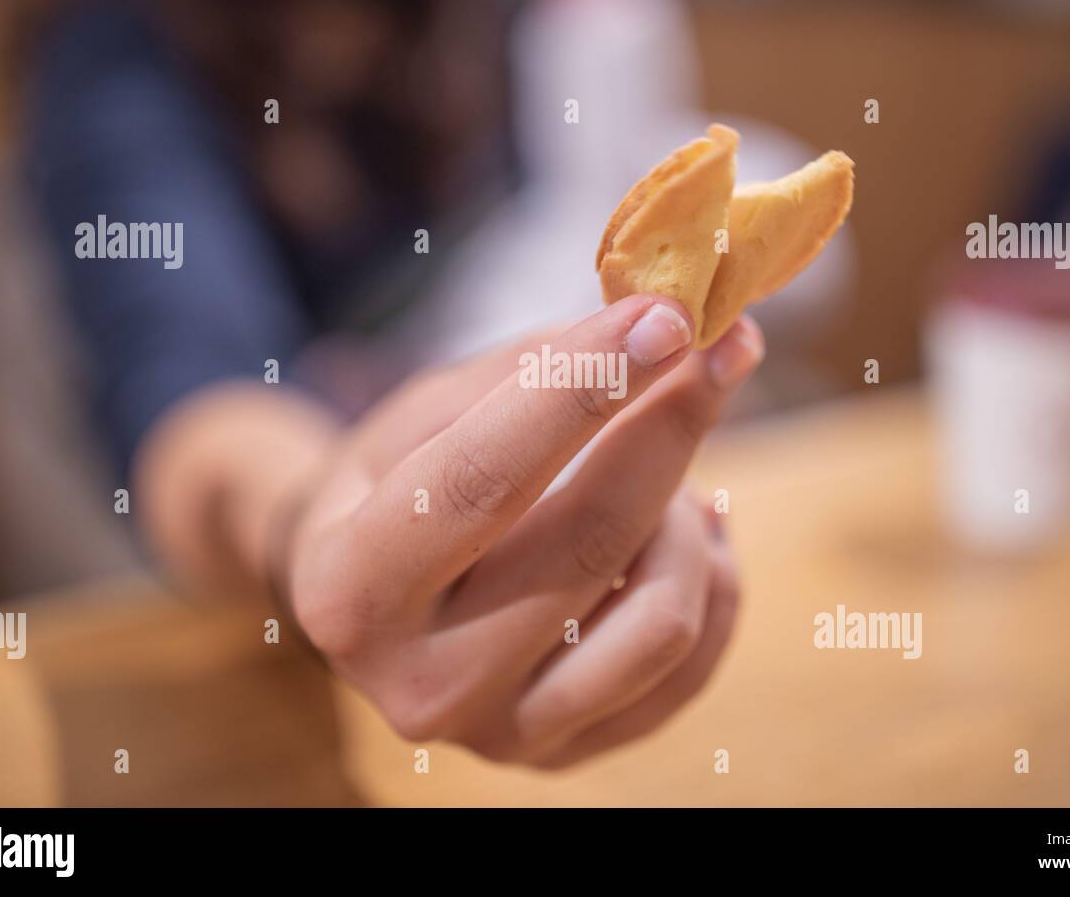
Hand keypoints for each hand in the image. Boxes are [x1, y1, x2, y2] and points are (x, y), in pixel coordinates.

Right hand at [280, 296, 763, 766]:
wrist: (372, 601)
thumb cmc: (395, 487)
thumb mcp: (425, 413)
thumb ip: (534, 371)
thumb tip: (665, 325)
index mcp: (352, 590)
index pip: (483, 480)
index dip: (583, 389)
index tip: (666, 316)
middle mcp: (422, 686)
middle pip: (589, 544)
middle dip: (670, 425)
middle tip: (717, 350)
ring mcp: (502, 734)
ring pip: (661, 615)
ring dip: (686, 512)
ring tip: (667, 468)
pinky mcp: (569, 753)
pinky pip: (692, 662)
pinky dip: (712, 576)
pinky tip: (690, 524)